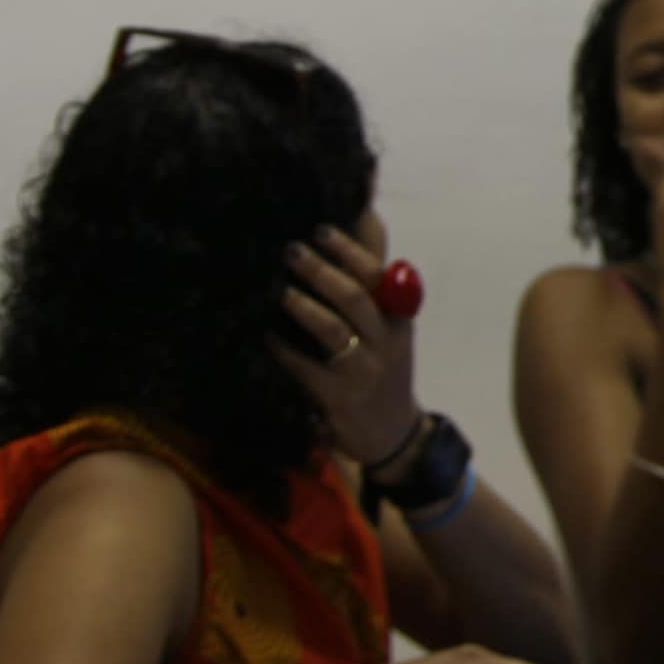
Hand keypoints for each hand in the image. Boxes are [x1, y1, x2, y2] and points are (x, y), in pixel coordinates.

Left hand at [278, 216, 421, 463]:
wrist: (393, 434)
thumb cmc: (382, 374)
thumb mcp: (389, 335)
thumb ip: (371, 299)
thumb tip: (344, 248)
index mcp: (398, 320)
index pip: (379, 277)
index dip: (350, 251)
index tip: (321, 229)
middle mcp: (386, 342)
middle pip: (356, 298)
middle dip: (322, 271)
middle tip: (291, 250)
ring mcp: (365, 371)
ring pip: (334, 331)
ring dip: (302, 306)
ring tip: (277, 290)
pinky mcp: (342, 398)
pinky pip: (308, 368)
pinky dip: (284, 350)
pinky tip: (265, 335)